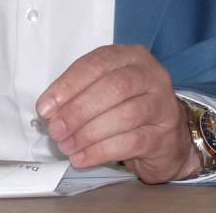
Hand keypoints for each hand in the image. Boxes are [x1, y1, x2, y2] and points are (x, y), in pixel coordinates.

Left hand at [36, 44, 200, 183]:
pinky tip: (82, 157)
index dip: (68, 85)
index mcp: (131, 57)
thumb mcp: (105, 89)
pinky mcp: (164, 136)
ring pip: (124, 116)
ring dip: (88, 133)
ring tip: (66, 145)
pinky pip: (131, 142)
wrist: (170, 138)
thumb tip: (50, 110)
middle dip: (78, 110)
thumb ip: (80, 93)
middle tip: (56, 129)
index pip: (97, 63)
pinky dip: (101, 151)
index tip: (46, 106)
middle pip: (113, 88)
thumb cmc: (130, 107)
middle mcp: (151, 76)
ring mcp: (162, 105)